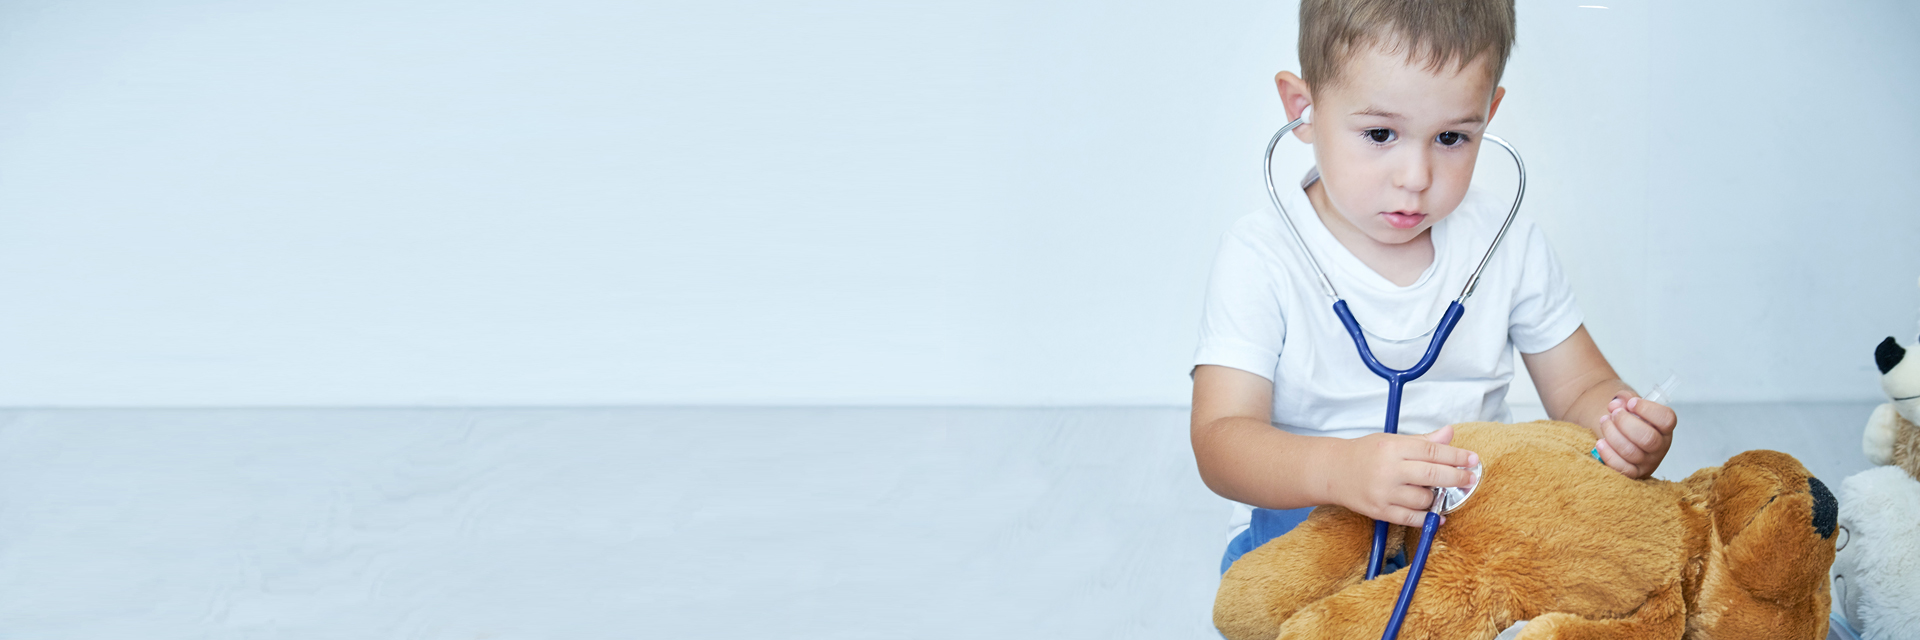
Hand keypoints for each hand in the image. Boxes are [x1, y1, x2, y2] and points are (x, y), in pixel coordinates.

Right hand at [1327, 425, 1479, 527]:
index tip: (1472, 460)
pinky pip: (1411, 518)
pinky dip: (1428, 519)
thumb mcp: (1392, 440)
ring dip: (1436, 497)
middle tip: (1470, 479)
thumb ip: (1422, 440)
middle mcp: (1389, 470)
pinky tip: (1436, 516)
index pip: (1432, 451)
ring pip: (1424, 499)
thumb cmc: (1364, 453)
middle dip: (1457, 477)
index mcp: (1393, 447)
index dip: (1456, 456)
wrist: (1333, 471)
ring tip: (1435, 492)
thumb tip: (1450, 433)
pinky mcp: (1380, 511)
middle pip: (1432, 475)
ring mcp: (1384, 492)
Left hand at [1595, 393, 1677, 477]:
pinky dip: (1608, 454)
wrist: (1620, 435)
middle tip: (1614, 413)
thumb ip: (1625, 398)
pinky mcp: (1634, 473)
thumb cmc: (1629, 419)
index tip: (1631, 403)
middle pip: (1648, 438)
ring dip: (1612, 434)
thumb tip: (1616, 404)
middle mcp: (1660, 446)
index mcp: (1665, 428)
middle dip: (1625, 422)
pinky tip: (1600, 442)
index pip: (1667, 419)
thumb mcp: (1630, 405)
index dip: (1648, 409)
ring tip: (1604, 422)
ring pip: (1630, 451)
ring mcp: (1648, 462)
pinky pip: (1622, 468)